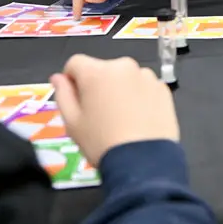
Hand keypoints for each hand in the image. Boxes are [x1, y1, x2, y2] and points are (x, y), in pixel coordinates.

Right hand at [51, 55, 178, 166]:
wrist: (143, 161)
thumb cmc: (101, 142)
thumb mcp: (72, 122)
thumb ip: (63, 94)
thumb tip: (59, 77)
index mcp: (97, 71)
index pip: (75, 63)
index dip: (71, 80)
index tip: (75, 100)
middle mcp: (124, 66)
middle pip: (102, 70)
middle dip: (97, 86)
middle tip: (98, 115)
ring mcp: (147, 76)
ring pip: (125, 78)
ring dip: (119, 90)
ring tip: (121, 119)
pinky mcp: (163, 88)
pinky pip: (144, 87)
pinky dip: (139, 97)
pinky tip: (138, 119)